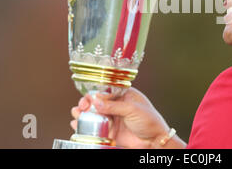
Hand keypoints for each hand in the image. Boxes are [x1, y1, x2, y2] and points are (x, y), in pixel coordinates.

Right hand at [70, 87, 184, 148]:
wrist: (154, 142)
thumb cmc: (150, 121)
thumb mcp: (133, 109)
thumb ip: (114, 105)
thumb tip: (96, 101)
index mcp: (124, 94)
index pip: (106, 90)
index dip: (95, 93)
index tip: (88, 98)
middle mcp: (117, 105)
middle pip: (97, 101)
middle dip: (87, 103)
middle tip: (82, 107)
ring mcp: (113, 118)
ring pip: (94, 114)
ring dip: (84, 113)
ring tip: (77, 114)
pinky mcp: (110, 131)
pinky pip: (95, 127)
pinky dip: (85, 126)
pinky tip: (77, 125)